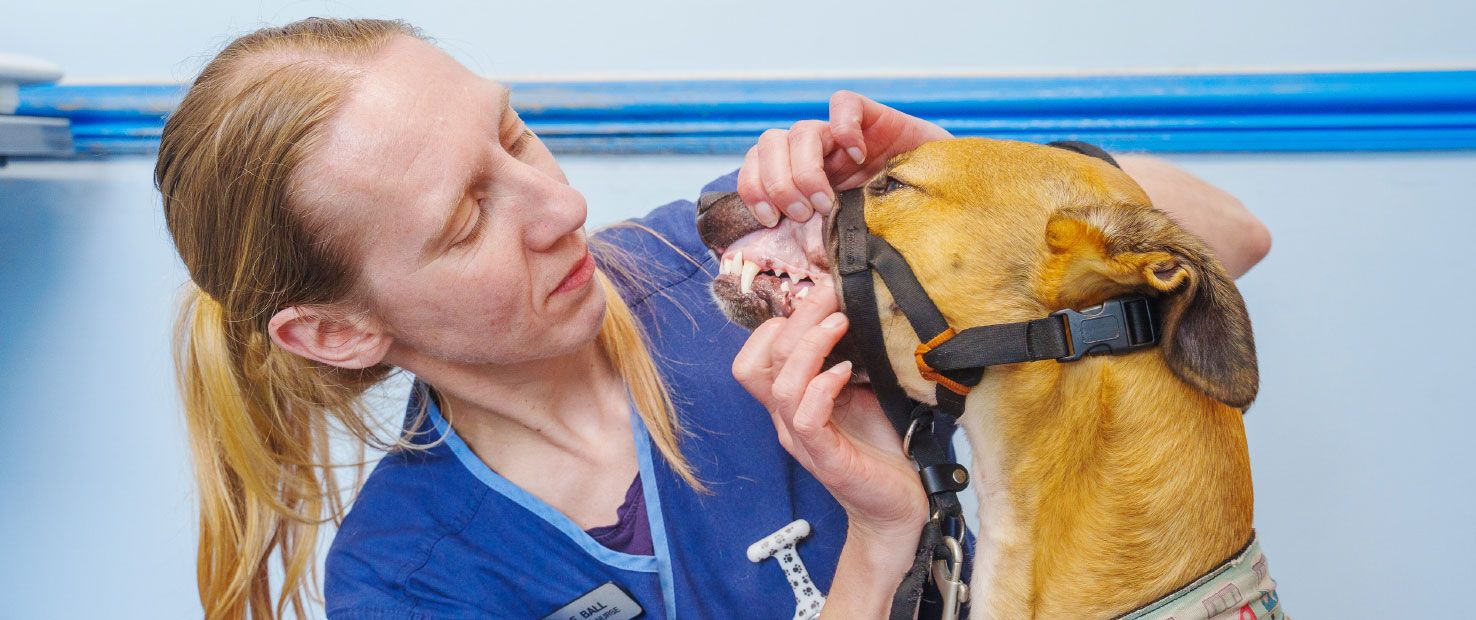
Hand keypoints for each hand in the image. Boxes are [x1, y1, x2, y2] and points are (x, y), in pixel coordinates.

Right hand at [731, 283, 928, 535]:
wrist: (899, 503)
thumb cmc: (882, 445)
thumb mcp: (862, 390)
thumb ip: (847, 358)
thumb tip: (853, 309)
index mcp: (791, 400)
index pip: (756, 354)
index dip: (781, 321)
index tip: (821, 299)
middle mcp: (787, 417)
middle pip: (765, 359)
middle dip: (798, 318)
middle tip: (832, 294)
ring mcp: (802, 438)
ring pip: (780, 385)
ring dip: (810, 346)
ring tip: (840, 324)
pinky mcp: (825, 458)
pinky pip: (805, 417)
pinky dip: (822, 388)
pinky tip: (846, 373)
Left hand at [737, 90, 952, 226]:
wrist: (947, 206)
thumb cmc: (892, 229)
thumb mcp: (845, 241)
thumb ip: (815, 246)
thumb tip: (776, 276)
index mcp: (800, 178)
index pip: (755, 165)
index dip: (753, 188)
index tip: (772, 219)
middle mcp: (817, 153)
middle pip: (769, 144)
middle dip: (779, 184)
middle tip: (807, 214)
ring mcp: (842, 135)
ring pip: (799, 130)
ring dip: (805, 170)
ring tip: (828, 200)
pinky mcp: (872, 117)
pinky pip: (843, 103)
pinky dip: (843, 126)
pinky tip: (858, 156)